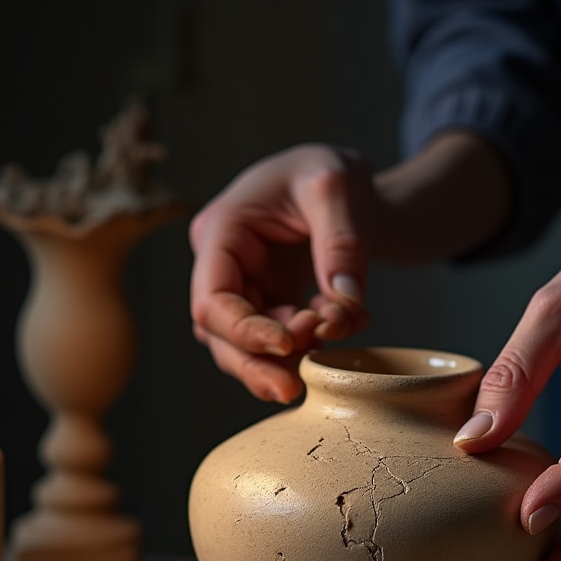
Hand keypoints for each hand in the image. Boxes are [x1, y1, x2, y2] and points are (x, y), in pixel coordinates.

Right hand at [189, 144, 373, 402]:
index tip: (290, 344)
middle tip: (296, 388)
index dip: (244, 333)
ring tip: (330, 351)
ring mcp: (244, 288)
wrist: (346, 186)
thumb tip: (344, 305)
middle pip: (220, 335)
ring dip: (284, 362)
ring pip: (244, 348)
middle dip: (257, 364)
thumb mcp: (338, 187)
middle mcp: (223, 265)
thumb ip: (342, 243)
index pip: (212, 300)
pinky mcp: (268, 306)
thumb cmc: (331, 173)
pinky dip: (310, 348)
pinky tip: (347, 325)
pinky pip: (277, 343)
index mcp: (223, 230)